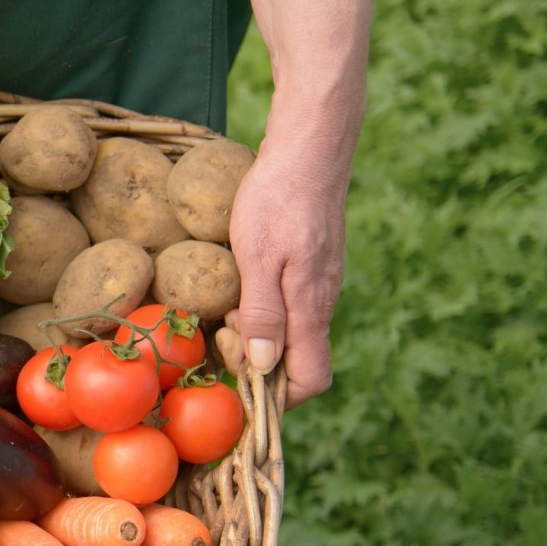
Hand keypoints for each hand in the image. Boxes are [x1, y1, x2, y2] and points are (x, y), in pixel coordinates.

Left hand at [225, 137, 349, 404]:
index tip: (239, 377)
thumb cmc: (278, 199)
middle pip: (296, 362)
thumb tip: (263, 367)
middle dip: (255, 361)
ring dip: (255, 332)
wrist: (309, 149)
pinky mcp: (313, 267)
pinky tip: (239, 284)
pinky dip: (261, 308)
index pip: (311, 380)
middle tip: (224, 326)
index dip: (277, 396)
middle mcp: (322, 303)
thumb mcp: (258, 257)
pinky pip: (289, 307)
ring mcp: (320, 284)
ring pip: (290, 333)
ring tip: (229, 302)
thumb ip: (264, 315)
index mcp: (312, 308)